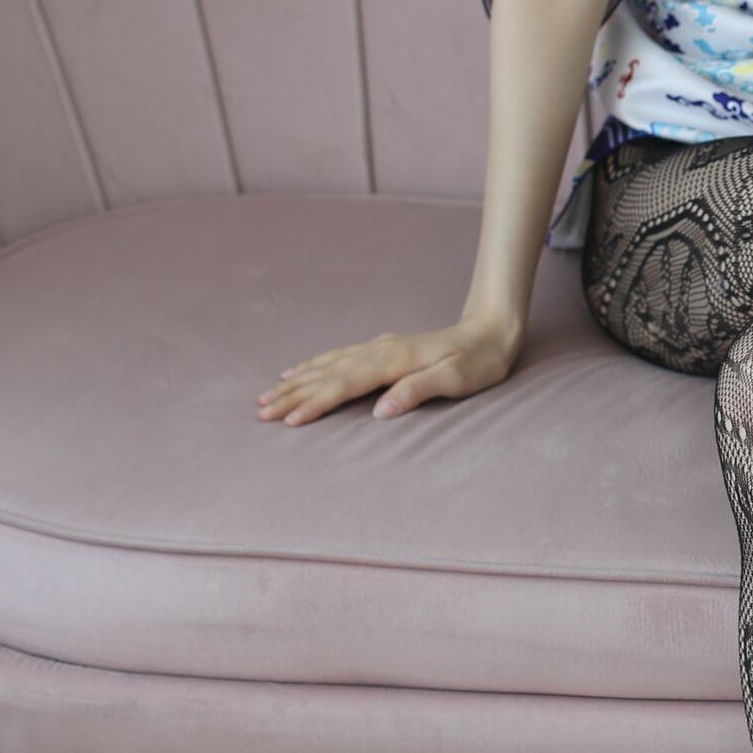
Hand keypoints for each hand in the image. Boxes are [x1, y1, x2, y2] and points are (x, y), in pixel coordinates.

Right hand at [256, 316, 522, 425]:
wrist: (491, 332)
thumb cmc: (478, 362)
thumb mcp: (455, 381)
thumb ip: (417, 392)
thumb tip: (380, 412)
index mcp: (393, 361)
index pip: (345, 385)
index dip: (315, 403)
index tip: (288, 420)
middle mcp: (379, 351)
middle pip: (327, 374)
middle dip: (292, 393)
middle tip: (260, 411)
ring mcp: (378, 348)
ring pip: (328, 365)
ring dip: (297, 380)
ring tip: (267, 394)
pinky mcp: (381, 349)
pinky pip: (338, 357)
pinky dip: (314, 365)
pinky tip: (298, 370)